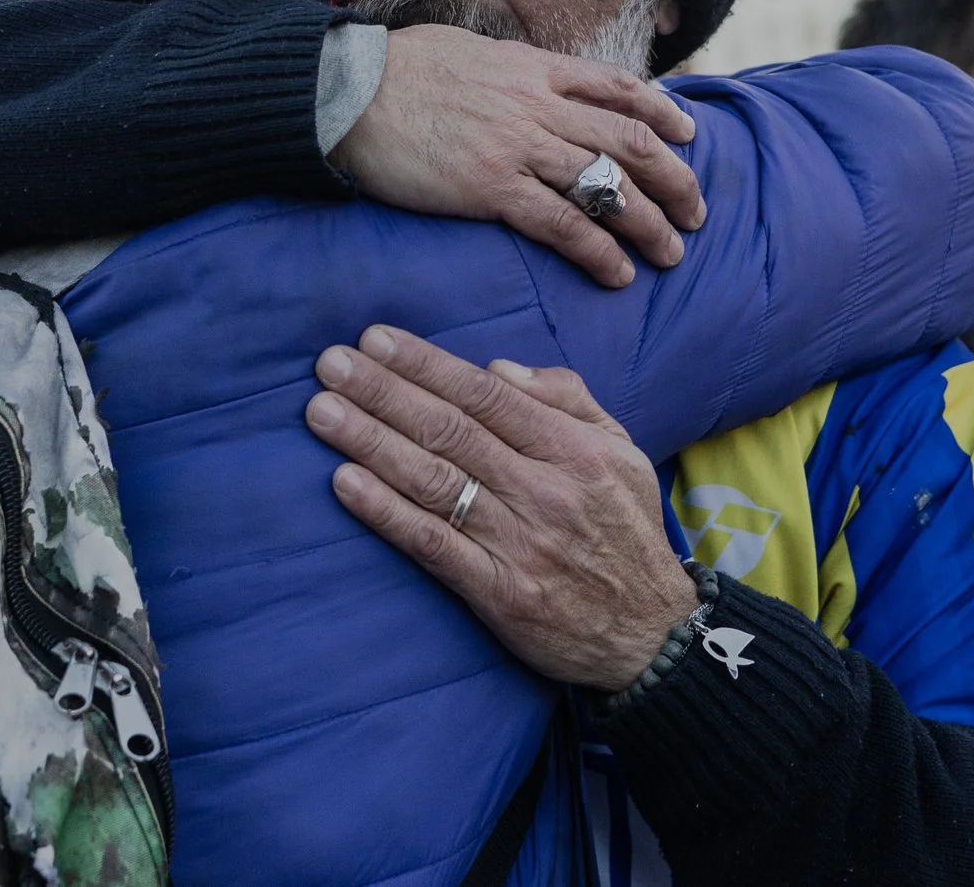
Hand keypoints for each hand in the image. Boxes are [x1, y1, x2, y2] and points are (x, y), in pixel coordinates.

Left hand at [303, 324, 699, 690]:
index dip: (426, 364)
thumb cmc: (626, 531)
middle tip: (330, 364)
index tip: (375, 339)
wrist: (652, 634)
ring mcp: (520, 543)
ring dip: (370, 442)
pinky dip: (386, 512)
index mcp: (573, 450)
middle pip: (450, 430)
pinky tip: (345, 483)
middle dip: (383, 392)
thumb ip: (567, 399)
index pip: (485, 395)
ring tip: (321, 413)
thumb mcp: (620, 451)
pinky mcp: (499, 593)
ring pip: (434, 481)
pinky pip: (433, 545)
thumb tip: (499, 368)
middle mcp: (545, 490)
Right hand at [330, 24, 705, 289]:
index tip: (688, 134)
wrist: (346, 90)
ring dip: (650, 223)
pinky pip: (562, 224)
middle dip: (674, 179)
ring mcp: (517, 146)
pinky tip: (618, 274)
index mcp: (534, 69)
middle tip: (695, 211)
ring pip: (608, 185)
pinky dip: (598, 251)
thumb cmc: (397, 71)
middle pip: (630, 141)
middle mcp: (537, 105)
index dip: (663, 113)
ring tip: (671, 253)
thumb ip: (510, 70)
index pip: (619, 88)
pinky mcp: (491, 187)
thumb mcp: (470, 52)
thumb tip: (528, 79)